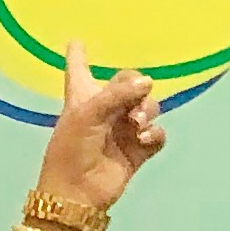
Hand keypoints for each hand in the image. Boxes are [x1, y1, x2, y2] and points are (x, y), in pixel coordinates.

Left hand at [39, 45, 167, 209]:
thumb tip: (148, 82)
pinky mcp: (139, 150)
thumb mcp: (87, 113)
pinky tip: (144, 140)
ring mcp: (123, 129)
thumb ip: (118, 93)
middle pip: (129, 83)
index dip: (77, 54)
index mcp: (82, 96)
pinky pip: (156, 133)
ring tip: (136, 125)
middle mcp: (104, 109)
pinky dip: (154, 134)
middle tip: (131, 105)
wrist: (78, 191)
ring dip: (146, 111)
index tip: (76, 40)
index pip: (79, 68)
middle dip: (136, 87)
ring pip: (148, 106)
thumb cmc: (72, 147)